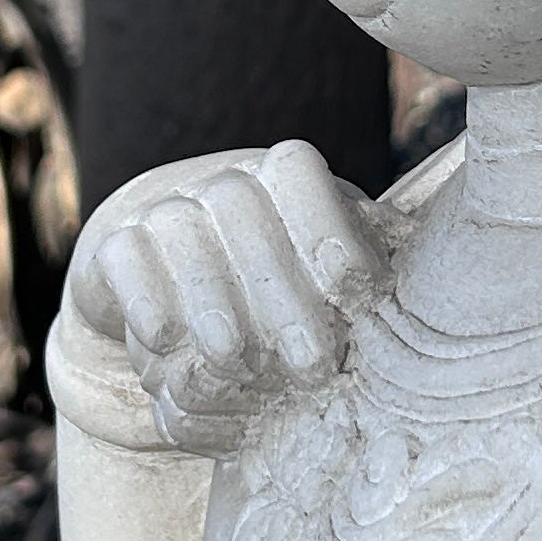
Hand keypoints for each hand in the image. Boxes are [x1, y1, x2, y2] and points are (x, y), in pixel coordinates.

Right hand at [68, 140, 389, 449]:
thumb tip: (425, 318)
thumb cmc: (277, 289)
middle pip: (242, 210)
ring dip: (211, 300)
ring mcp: (164, 207)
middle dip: (281, 294)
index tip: (358, 295)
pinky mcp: (116, 244)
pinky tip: (166, 341)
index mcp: (283, 179)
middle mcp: (223, 181)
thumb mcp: (326, 279)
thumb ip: (363, 283)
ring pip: (181, 231)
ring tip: (237, 363)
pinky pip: (126, 259)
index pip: (298, 172)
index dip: (328, 227)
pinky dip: (145, 297)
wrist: (171, 281)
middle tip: (311, 367)